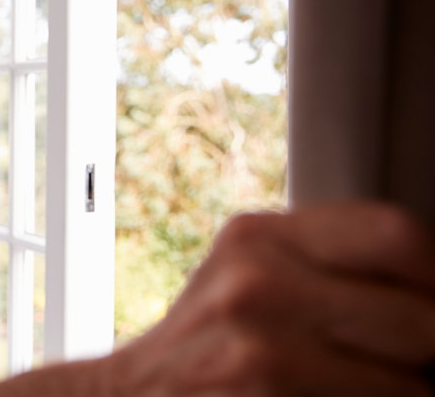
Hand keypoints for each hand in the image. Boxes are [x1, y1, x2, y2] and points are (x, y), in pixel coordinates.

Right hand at [106, 202, 434, 394]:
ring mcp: (259, 342)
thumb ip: (323, 267)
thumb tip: (426, 291)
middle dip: (428, 352)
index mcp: (259, 236)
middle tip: (402, 362)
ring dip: (403, 395)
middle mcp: (257, 277)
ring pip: (410, 385)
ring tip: (357, 389)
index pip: (396, 235)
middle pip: (420, 317)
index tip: (431, 302)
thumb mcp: (249, 280)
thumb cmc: (203, 347)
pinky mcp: (262, 390)